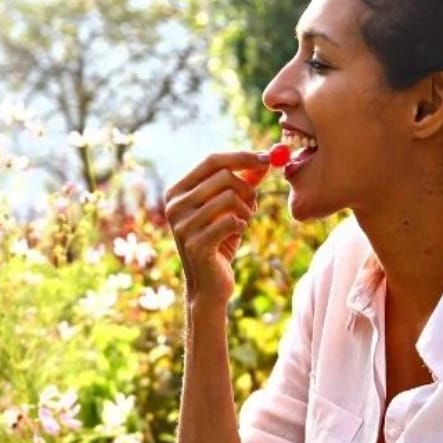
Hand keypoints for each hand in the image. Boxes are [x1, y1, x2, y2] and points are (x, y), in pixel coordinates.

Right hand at [163, 150, 268, 305]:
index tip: (267, 157)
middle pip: (223, 176)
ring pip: (229, 197)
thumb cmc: (219, 242)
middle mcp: (174, 206)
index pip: (212, 160)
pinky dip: (241, 224)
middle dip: (247, 187)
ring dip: (246, 209)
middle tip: (253, 203)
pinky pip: (231, 221)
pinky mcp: (196, 244)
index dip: (241, 157)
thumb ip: (243, 182)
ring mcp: (182, 225)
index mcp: (177, 192)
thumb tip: (265, 158)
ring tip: (244, 221)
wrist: (208, 285)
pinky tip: (237, 233)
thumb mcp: (230, 208)